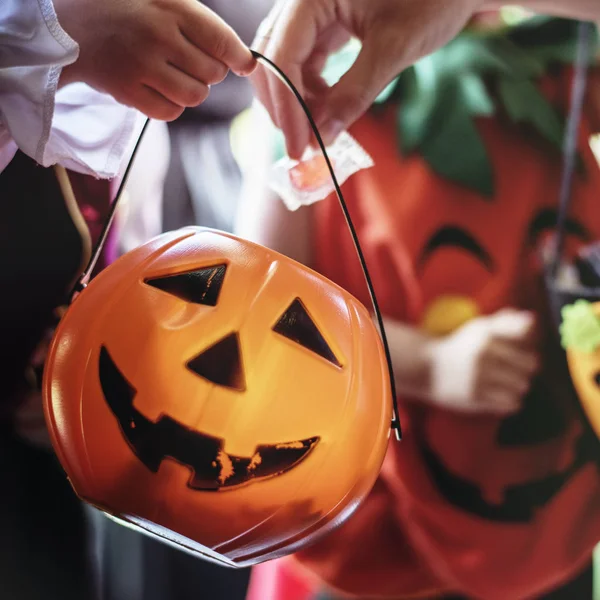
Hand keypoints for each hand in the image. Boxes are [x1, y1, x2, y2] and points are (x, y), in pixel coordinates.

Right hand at [54, 0, 255, 120]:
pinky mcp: (127, 90)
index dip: (240, 58)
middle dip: (210, 72)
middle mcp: (158, 35)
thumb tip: (245, 61)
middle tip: (190, 62)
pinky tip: (159, 89)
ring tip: (175, 76)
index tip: (246, 65)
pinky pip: (171, 112)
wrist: (68, 24)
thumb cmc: (126, 8)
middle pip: (213, 74)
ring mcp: (141, 65)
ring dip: (193, 91)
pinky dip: (172, 105)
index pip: (222, 40)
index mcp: (171, 6)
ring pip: (196, 96)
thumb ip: (201, 22)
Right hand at [252, 0, 484, 158]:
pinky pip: (303, 59)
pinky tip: (326, 106)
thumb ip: (355, 93)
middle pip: (273, 57)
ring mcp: (311, 9)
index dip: (287, 106)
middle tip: (303, 145)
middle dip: (285, 105)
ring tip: (319, 127)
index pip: (283, 55)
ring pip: (284, 61)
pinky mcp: (323, 20)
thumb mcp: (395, 47)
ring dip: (296, 99)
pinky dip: (310, 88)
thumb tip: (323, 138)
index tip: (298, 147)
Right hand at [426, 309, 539, 414]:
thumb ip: (507, 321)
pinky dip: (511, 401)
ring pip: (522, 385)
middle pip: (530, 364)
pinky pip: (512, 403)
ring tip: (506, 384)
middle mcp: (484, 353)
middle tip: (515, 371)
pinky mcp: (476, 397)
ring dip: (518, 386)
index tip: (522, 352)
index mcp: (486, 334)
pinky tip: (500, 396)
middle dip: (526, 369)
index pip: (527, 336)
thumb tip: (534, 319)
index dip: (529, 346)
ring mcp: (480, 376)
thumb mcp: (479, 328)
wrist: (428, 368)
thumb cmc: (460, 347)